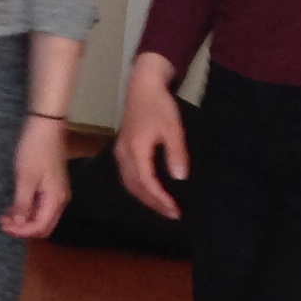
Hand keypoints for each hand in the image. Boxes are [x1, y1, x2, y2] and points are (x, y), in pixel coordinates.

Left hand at [2, 117, 71, 238]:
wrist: (45, 126)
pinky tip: (13, 208)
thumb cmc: (35, 150)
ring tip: (4, 217)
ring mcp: (56, 193)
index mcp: (56, 200)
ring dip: (24, 220)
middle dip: (23, 228)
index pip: (40, 227)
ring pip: (41, 216)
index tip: (3, 226)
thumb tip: (19, 225)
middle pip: (43, 226)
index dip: (21, 231)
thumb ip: (23, 204)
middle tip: (2, 223)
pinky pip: (40, 206)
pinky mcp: (50, 186)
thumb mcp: (25, 179)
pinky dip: (27, 210)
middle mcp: (60, 200)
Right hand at [113, 53, 189, 220]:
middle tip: (171, 214)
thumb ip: (176, 154)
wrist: (143, 86)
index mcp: (136, 149)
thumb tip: (179, 178)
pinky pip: (127, 175)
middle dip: (152, 203)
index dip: (160, 198)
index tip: (175, 209)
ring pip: (128, 183)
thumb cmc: (160, 106)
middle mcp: (123, 154)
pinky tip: (149, 190)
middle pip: (135, 187)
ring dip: (144, 197)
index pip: (146, 182)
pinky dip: (138, 187)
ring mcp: (120, 151)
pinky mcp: (122, 149)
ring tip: (162, 206)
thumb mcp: (173, 129)